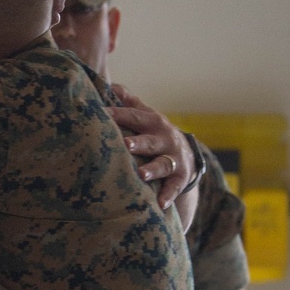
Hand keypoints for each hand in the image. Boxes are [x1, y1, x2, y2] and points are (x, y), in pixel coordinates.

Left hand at [110, 84, 194, 208]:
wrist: (187, 154)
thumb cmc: (156, 134)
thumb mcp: (147, 116)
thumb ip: (130, 103)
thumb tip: (111, 84)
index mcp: (152, 122)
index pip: (133, 117)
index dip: (118, 115)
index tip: (101, 113)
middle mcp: (164, 139)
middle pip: (149, 141)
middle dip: (138, 142)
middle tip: (126, 144)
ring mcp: (173, 158)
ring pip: (163, 164)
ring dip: (153, 169)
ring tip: (141, 174)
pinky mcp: (180, 177)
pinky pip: (174, 187)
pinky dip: (168, 195)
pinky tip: (160, 204)